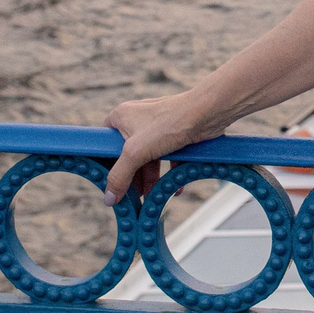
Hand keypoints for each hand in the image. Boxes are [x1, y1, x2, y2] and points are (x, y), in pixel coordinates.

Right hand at [102, 91, 218, 204]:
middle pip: (129, 155)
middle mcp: (137, 120)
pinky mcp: (174, 135)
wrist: (208, 113)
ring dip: (152, 179)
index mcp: (121, 117)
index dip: (107, 163)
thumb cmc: (170, 123)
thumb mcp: (136, 152)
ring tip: (153, 197)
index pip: (105, 142)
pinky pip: (167, 157)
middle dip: (134, 177)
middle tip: (134, 196)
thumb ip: (120, 175)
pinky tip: (173, 190)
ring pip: (149, 158)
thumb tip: (109, 198)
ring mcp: (157, 128)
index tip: (110, 183)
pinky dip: (168, 173)